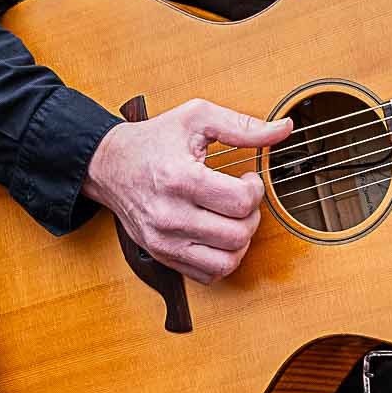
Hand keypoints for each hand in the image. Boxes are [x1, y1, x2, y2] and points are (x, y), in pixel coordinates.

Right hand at [82, 99, 291, 283]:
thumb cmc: (153, 140)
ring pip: (227, 262)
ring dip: (241, 241)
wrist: (107, 165)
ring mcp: (164, 241)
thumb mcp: (196, 119)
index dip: (256, 189)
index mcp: (179, 179)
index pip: (240, 202)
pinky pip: (208, 274)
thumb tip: (284, 129)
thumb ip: (242, 125)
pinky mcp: (162, 256)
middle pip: (238, 234)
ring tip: (232, 219)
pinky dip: (222, 258)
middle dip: (251, 215)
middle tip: (240, 198)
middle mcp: (170, 215)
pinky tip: (218, 235)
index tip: (247, 178)